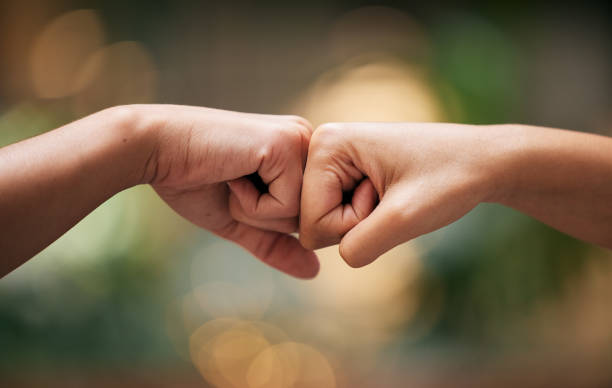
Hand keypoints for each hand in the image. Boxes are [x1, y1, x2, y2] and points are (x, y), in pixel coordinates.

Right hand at [145, 105, 318, 277]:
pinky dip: (253, 204)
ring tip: (232, 178)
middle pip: (311, 217)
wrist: (156, 151)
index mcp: (300, 154)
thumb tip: (315, 271)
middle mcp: (308, 141)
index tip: (238, 188)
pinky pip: (287, 205)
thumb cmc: (193, 181)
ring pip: (303, 214)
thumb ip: (276, 244)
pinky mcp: (285, 144)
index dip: (271, 220)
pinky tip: (232, 175)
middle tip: (233, 184)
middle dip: (266, 218)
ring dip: (258, 212)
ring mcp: (299, 140)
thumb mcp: (241, 220)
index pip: (311, 216)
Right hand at [299, 122, 495, 267]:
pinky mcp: (348, 170)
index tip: (389, 196)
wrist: (484, 161)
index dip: (353, 225)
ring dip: (365, 221)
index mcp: (326, 144)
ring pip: (328, 222)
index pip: (311, 223)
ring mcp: (335, 158)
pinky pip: (341, 214)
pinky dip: (368, 216)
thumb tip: (337, 255)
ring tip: (395, 193)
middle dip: (356, 223)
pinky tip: (392, 194)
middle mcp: (322, 146)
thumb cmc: (450, 180)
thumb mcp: (405, 218)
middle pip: (314, 222)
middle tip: (393, 196)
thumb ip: (359, 245)